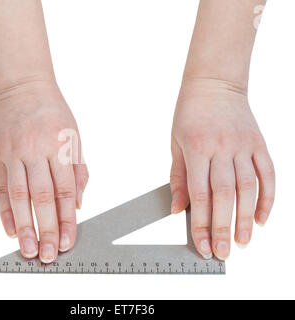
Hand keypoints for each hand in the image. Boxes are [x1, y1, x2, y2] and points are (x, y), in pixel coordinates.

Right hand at [0, 81, 87, 262]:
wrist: (23, 87)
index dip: (67, 219)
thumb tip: (78, 204)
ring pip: (20, 196)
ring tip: (29, 249)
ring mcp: (14, 153)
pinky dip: (5, 211)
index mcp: (60, 147)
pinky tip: (11, 229)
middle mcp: (36, 151)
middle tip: (48, 254)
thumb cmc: (54, 113)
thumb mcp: (75, 137)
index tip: (68, 241)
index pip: (65, 191)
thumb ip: (78, 171)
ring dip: (25, 225)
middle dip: (47, 228)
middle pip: (43, 197)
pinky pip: (0, 187)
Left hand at [170, 79, 274, 259]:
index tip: (202, 246)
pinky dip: (268, 197)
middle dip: (223, 228)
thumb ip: (178, 178)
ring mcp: (244, 145)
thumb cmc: (189, 113)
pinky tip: (263, 218)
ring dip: (246, 218)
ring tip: (243, 242)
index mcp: (197, 148)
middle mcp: (222, 148)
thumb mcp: (175, 143)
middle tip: (224, 253)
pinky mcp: (258, 143)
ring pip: (248, 188)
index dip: (201, 224)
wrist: (214, 83)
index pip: (199, 194)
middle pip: (224, 195)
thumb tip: (178, 210)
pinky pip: (268, 173)